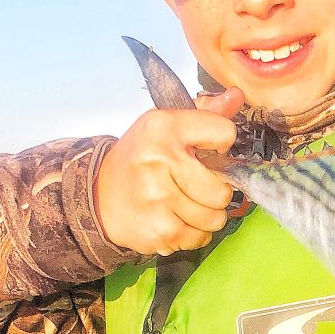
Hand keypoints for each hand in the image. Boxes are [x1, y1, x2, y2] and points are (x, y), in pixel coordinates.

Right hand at [95, 88, 243, 255]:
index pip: (224, 133)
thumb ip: (205, 113)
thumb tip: (237, 95)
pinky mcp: (160, 230)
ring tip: (184, 204)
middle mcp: (159, 161)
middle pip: (223, 190)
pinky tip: (175, 219)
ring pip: (216, 218)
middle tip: (194, 186)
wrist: (97, 196)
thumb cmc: (140, 160)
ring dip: (205, 215)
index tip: (205, 151)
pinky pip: (201, 237)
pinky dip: (193, 233)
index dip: (221, 145)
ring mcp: (158, 199)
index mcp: (163, 127)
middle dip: (214, 192)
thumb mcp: (166, 126)